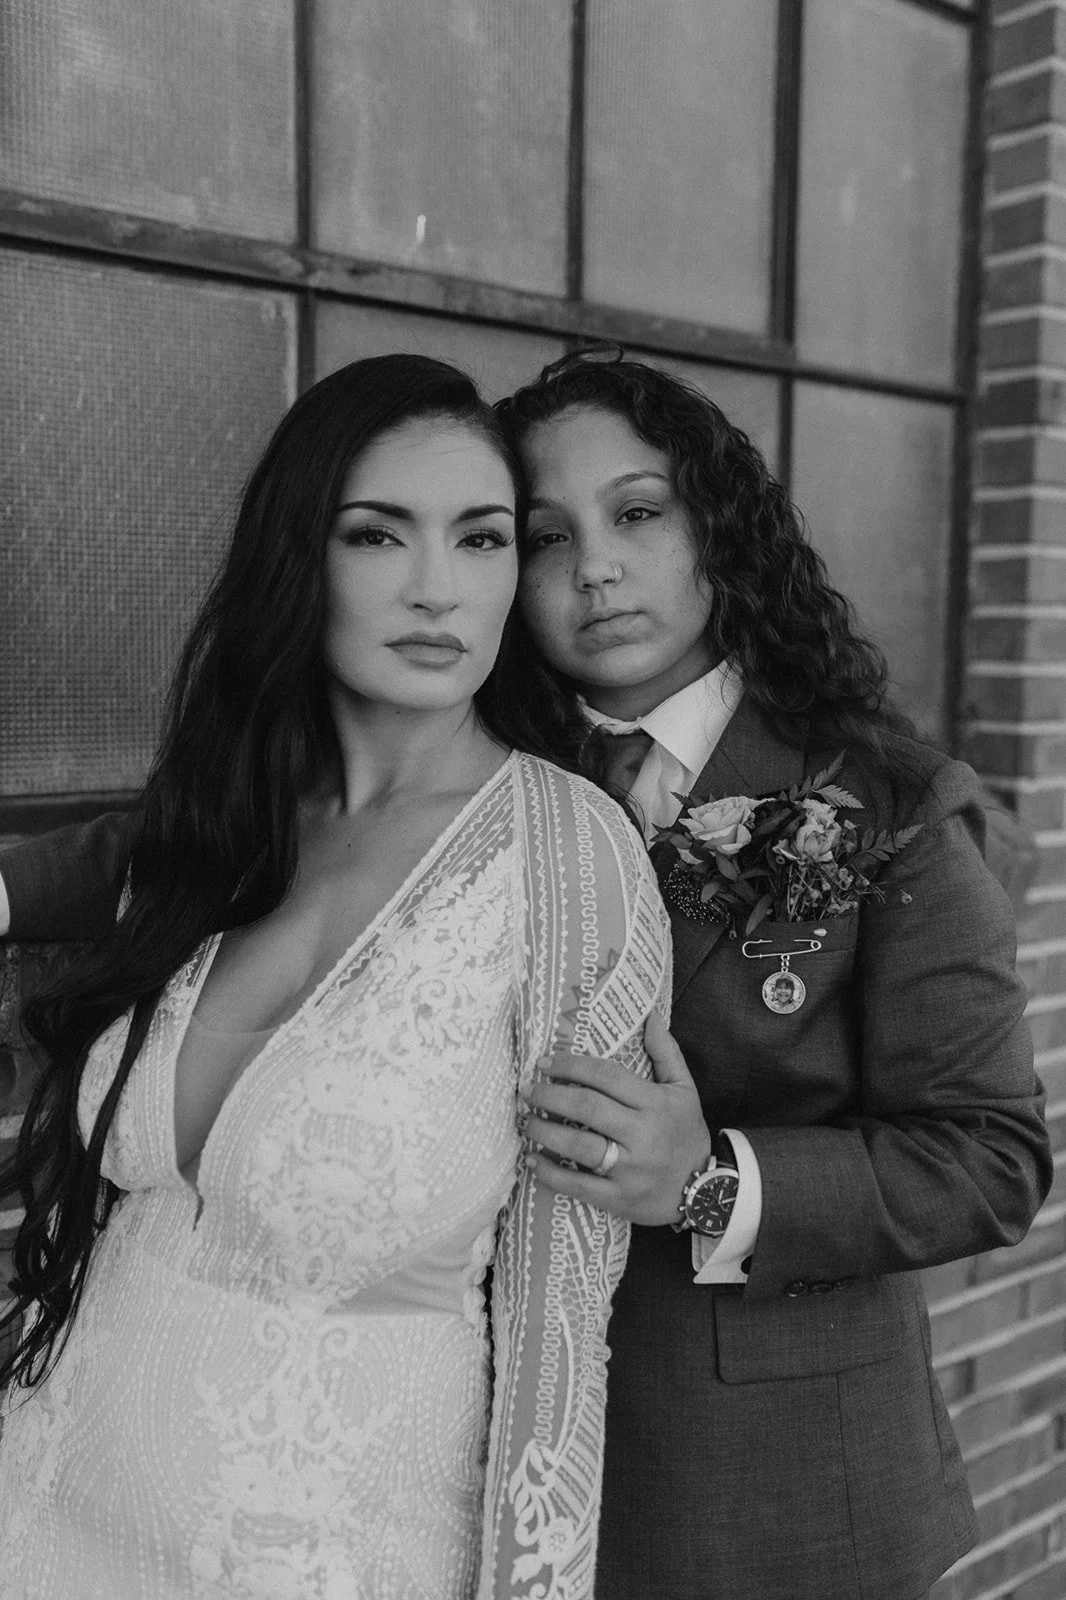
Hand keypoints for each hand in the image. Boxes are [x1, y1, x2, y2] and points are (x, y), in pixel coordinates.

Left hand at [518, 1012, 712, 1224]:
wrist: (708, 1191)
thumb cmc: (687, 1133)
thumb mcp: (685, 1089)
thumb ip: (666, 1052)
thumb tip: (649, 1015)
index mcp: (656, 1104)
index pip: (607, 1076)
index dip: (572, 1065)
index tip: (544, 1062)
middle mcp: (643, 1135)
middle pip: (588, 1107)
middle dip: (551, 1095)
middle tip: (527, 1090)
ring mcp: (631, 1170)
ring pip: (579, 1146)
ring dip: (545, 1131)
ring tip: (525, 1122)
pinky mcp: (620, 1199)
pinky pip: (579, 1186)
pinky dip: (552, 1174)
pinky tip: (533, 1161)